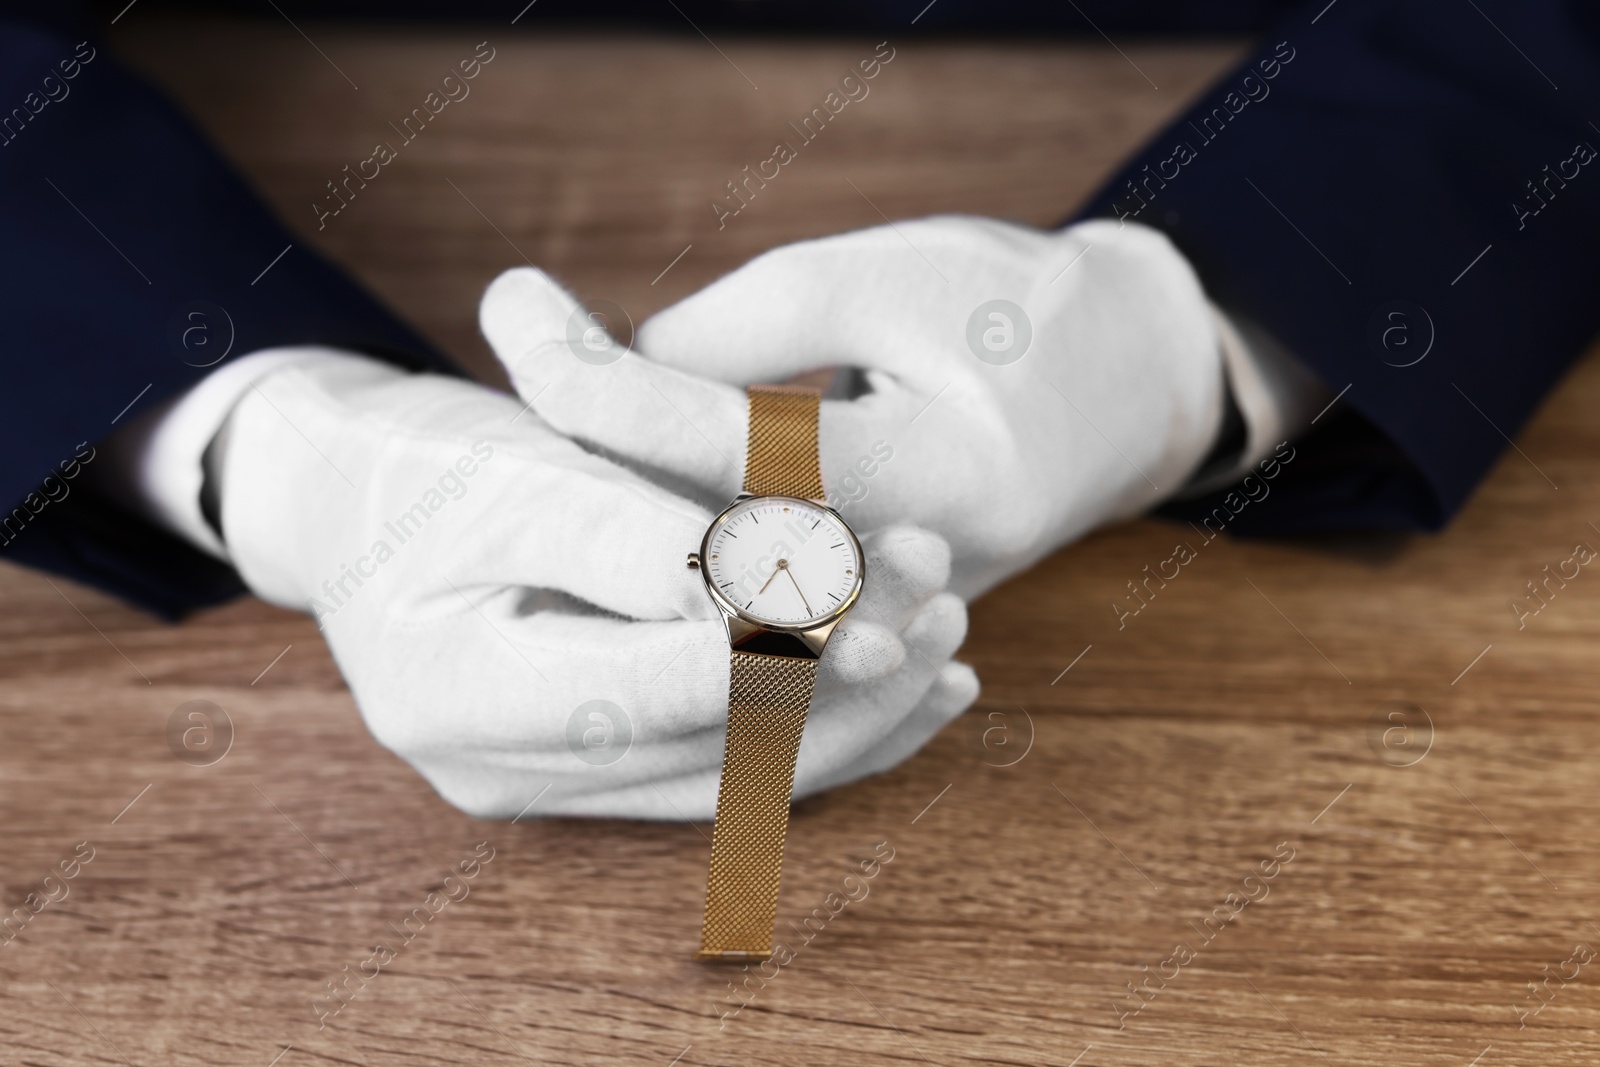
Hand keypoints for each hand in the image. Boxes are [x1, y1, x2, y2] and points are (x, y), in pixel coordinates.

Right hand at [210, 346, 975, 819]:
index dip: (767, 659)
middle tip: (941, 601)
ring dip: (856, 712)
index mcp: (457, 694)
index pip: (644, 695)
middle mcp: (505, 770)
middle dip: (840, 681)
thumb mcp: (517, 469)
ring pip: (742, 777)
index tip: (878, 610)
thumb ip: (628, 538)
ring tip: (950, 636)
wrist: (359, 499)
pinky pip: (738, 769)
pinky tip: (922, 688)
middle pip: (710, 753)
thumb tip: (757, 598)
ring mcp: (557, 784)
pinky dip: (832, 726)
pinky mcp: (606, 767)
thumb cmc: (423, 463)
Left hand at [486, 216, 1225, 597]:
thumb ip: (739, 333)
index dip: (609, 379)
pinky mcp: (889, 620)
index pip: (729, 443)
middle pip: (719, 546)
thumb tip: (608, 384)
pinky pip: (769, 608)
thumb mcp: (879, 277)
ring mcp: (908, 611)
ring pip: (736, 593)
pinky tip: (629, 514)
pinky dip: (693, 559)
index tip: (516, 314)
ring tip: (559, 449)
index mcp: (943, 471)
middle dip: (602, 470)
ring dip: (636, 524)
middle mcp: (928, 569)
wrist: (1128, 383)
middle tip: (525, 384)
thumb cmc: (1010, 305)